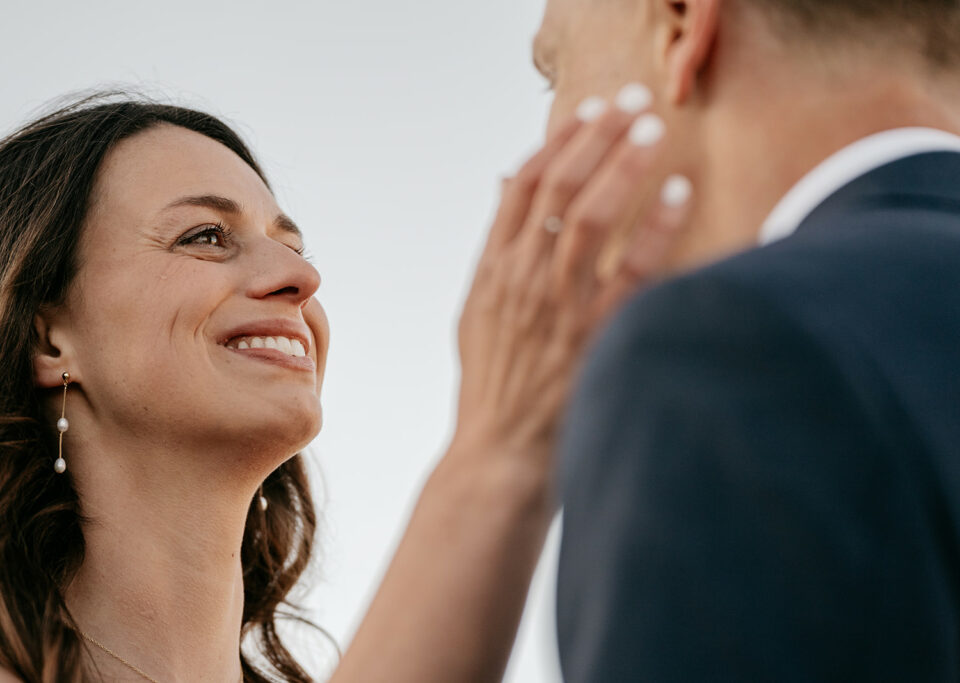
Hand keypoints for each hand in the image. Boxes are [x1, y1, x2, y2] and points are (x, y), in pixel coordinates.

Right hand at [452, 101, 691, 477]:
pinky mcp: (592, 337)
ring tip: (652, 127)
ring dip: (622, 166)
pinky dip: (655, 229)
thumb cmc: (494, 385)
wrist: (499, 454)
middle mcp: (522, 279)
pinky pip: (631, 272)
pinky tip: (679, 195)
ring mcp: (556, 308)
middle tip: (631, 100)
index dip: (558, 142)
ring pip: (590, 217)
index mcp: (492, 270)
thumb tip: (506, 183)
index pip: (524, 187)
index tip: (588, 110)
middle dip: (596, 136)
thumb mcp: (476, 312)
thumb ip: (494, 247)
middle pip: (559, 188)